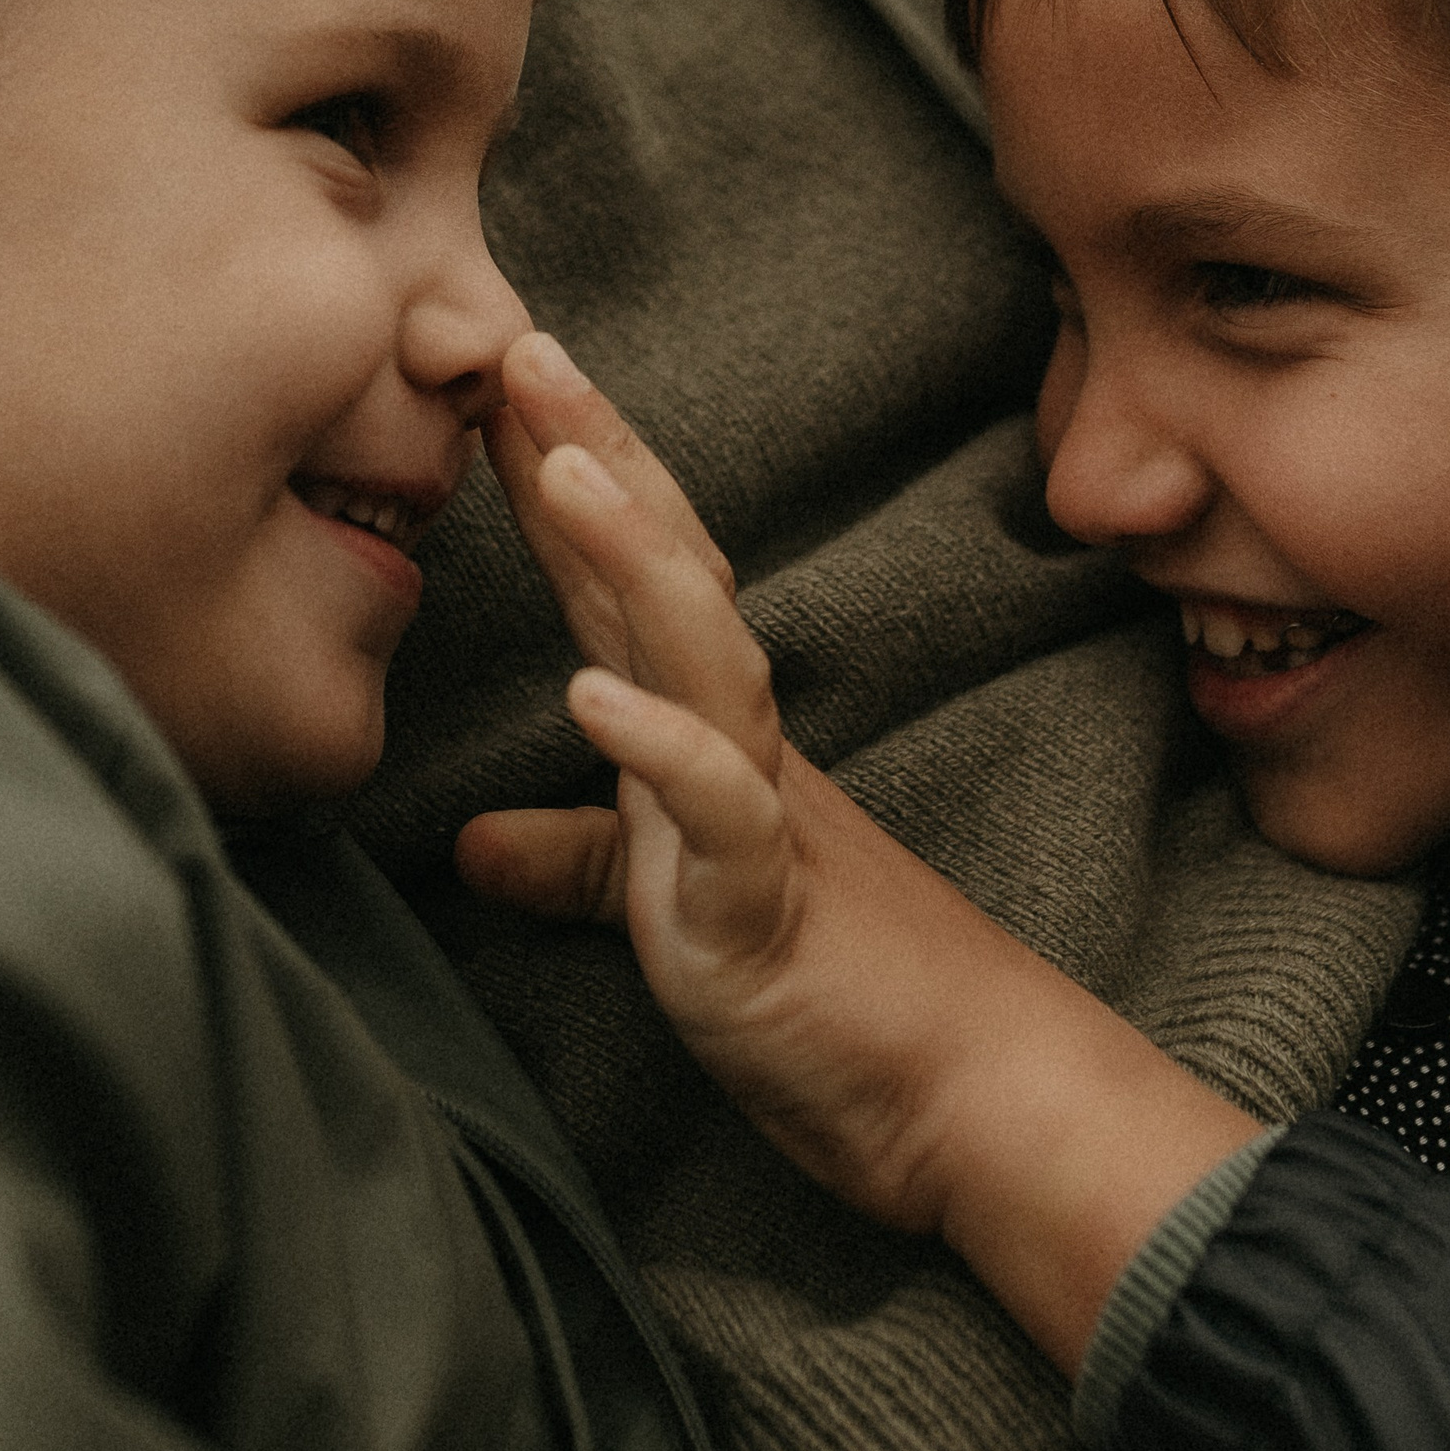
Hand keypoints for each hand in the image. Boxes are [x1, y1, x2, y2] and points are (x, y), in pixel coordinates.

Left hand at [458, 333, 1263, 1373]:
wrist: (976, 1102)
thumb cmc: (839, 1001)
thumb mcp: (682, 910)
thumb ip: (584, 863)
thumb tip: (473, 843)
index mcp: (714, 746)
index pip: (632, 589)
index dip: (566, 487)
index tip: (497, 388)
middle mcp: (742, 754)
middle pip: (669, 578)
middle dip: (595, 460)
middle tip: (520, 348)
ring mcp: (762, 821)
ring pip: (703, 661)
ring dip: (631, 559)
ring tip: (558, 466)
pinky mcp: (768, 911)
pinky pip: (719, 817)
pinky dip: (663, 750)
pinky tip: (592, 695)